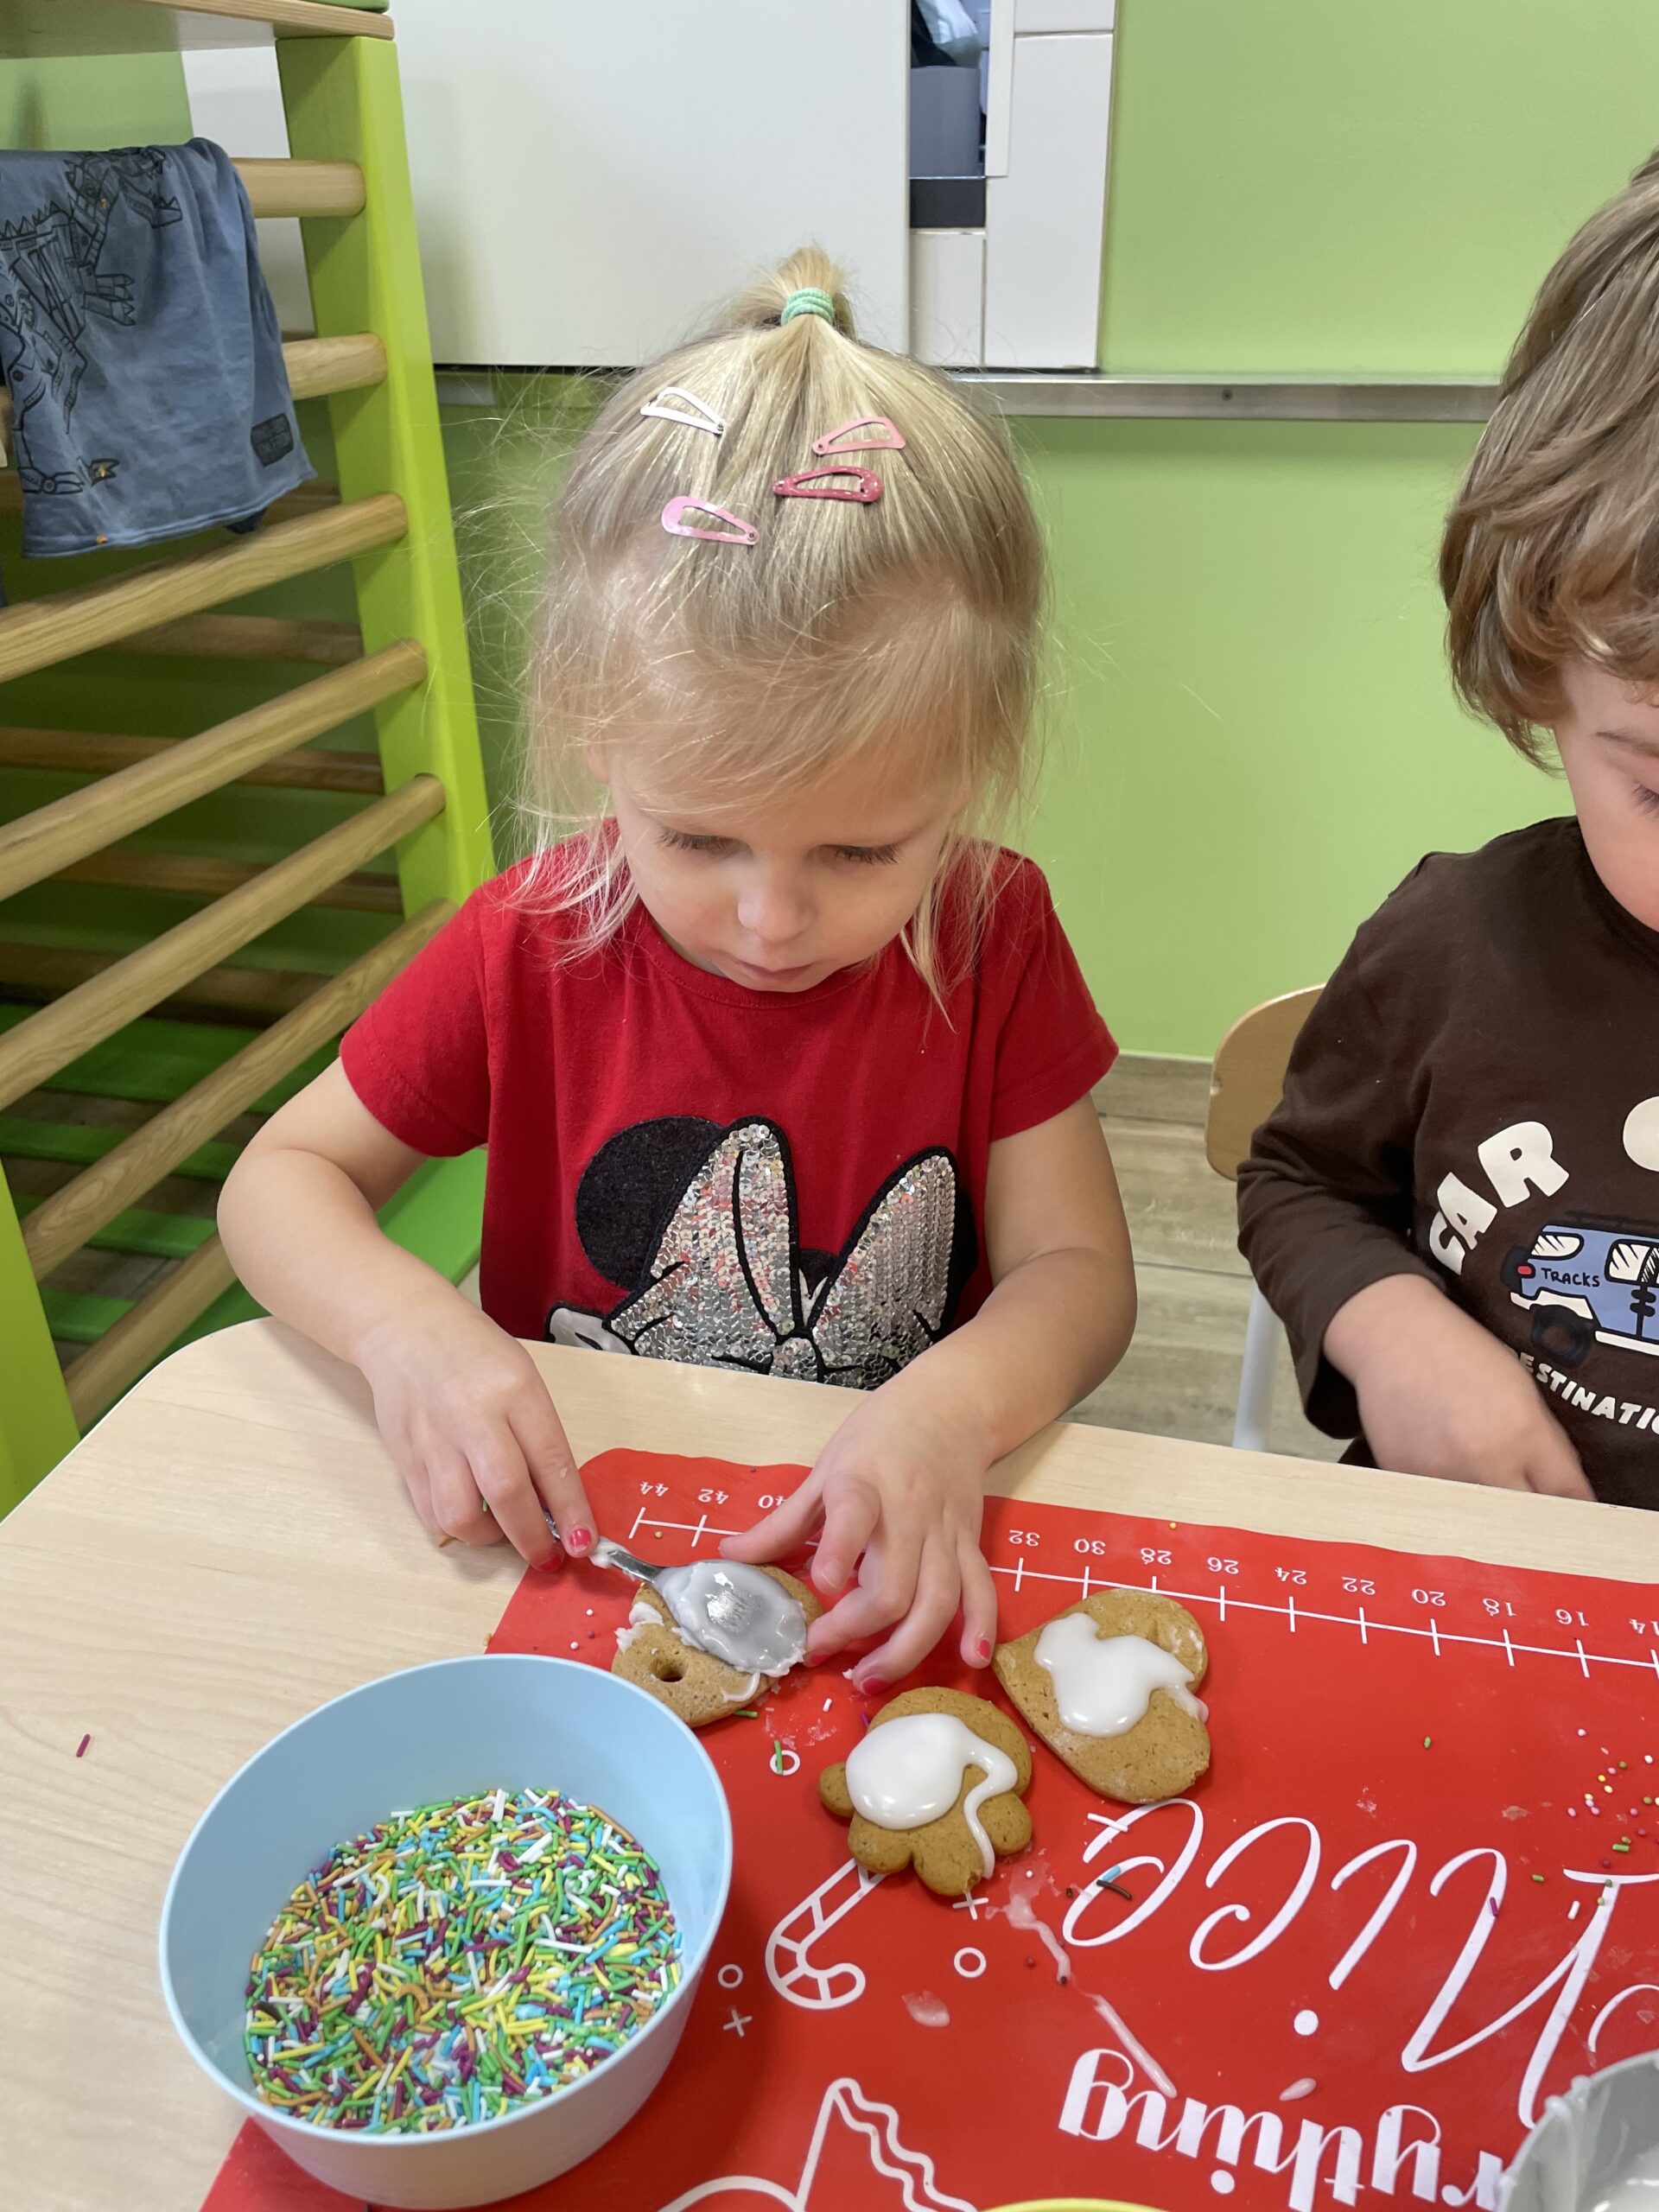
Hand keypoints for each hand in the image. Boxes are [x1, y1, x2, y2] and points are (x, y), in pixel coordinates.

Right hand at [354, 1292, 597, 1563]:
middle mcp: (472, 1416)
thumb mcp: (522, 1378)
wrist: (405, 1328)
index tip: (584, 1543)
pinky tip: (472, 1518)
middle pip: (506, 1493)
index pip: (551, 1460)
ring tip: (504, 1533)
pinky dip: (456, 1527)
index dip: (571, 1510)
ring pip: (460, 1515)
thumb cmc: (474, 1352)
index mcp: (514, 1390)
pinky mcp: (404, 1458)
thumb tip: (558, 1501)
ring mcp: (433, 1439)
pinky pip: (431, 1513)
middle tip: (548, 1557)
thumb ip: (538, 1435)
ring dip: (489, 1539)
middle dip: (533, 1537)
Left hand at [720, 1373, 997, 1691]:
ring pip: (937, 1601)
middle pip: (894, 1586)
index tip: (821, 1586)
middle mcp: (908, 1512)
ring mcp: (945, 1532)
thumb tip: (730, 1559)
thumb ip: (782, 1521)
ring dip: (905, 1649)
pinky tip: (971, 1658)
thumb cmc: (879, 1435)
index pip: (853, 1517)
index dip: (838, 1551)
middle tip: (816, 1651)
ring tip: (868, 1677)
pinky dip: (980, 1625)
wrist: (951, 1407)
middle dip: (855, 1629)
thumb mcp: (824, 1468)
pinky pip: (980, 1589)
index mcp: (864, 1485)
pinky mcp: (971, 1542)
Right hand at [1323, 1274, 1594, 1497]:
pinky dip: (1447, 1502)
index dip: (1576, 1511)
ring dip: (1487, 1519)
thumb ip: (1545, 1445)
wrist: (1394, 1336)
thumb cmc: (1464, 1354)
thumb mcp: (1522, 1391)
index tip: (1575, 1518)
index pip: (1568, 1497)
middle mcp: (1485, 1458)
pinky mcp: (1405, 1478)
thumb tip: (1562, 1494)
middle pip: (1526, 1523)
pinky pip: (1438, 1509)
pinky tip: (1440, 1470)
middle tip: (1529, 1515)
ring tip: (1478, 1490)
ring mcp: (1441, 1473)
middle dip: (1533, 1523)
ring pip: (1480, 1524)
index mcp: (1524, 1431)